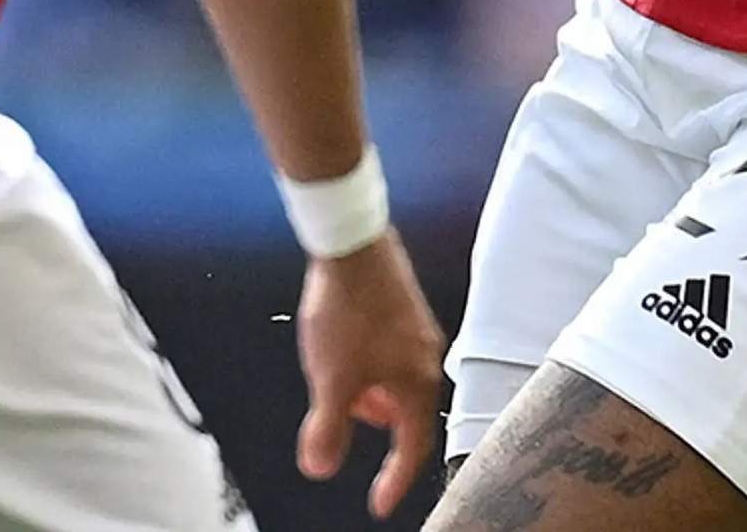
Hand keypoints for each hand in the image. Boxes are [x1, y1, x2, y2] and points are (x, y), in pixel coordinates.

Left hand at [294, 233, 446, 519]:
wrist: (351, 242)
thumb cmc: (347, 310)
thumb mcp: (331, 379)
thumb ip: (327, 428)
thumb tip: (320, 468)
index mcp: (416, 385)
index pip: (410, 449)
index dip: (394, 481)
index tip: (379, 504)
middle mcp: (426, 360)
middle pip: (406, 414)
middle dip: (375, 425)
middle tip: (343, 420)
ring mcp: (417, 332)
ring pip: (396, 383)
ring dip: (369, 395)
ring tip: (337, 384)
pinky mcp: (402, 310)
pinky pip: (390, 356)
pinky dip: (368, 369)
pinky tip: (341, 352)